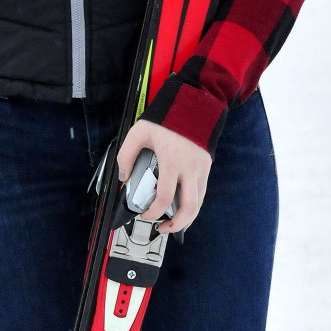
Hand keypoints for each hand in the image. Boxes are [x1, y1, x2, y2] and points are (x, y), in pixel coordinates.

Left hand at [116, 119, 211, 234]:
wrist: (193, 102)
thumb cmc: (167, 116)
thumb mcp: (140, 131)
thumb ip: (127, 154)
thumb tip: (123, 176)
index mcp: (171, 161)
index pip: (164, 198)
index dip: (153, 212)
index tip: (143, 214)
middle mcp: (189, 168)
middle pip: (189, 208)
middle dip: (176, 225)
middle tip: (163, 228)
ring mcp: (200, 168)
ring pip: (198, 203)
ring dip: (187, 218)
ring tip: (173, 222)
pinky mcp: (206, 166)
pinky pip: (202, 192)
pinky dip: (193, 204)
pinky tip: (182, 205)